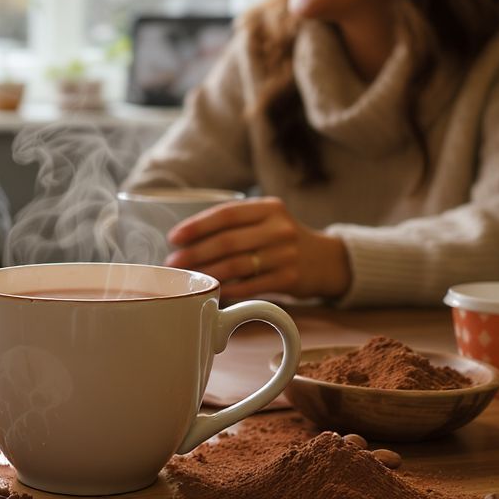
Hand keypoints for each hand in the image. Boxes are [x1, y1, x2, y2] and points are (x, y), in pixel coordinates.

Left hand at [163, 196, 350, 301]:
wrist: (325, 260)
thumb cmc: (281, 239)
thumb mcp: (266, 220)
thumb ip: (235, 224)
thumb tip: (186, 239)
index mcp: (268, 208)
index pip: (226, 214)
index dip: (196, 226)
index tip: (174, 237)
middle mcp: (279, 228)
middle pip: (227, 241)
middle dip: (195, 253)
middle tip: (173, 262)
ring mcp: (286, 254)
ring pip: (236, 265)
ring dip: (207, 273)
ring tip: (188, 277)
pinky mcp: (290, 279)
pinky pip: (251, 286)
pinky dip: (228, 290)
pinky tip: (213, 291)